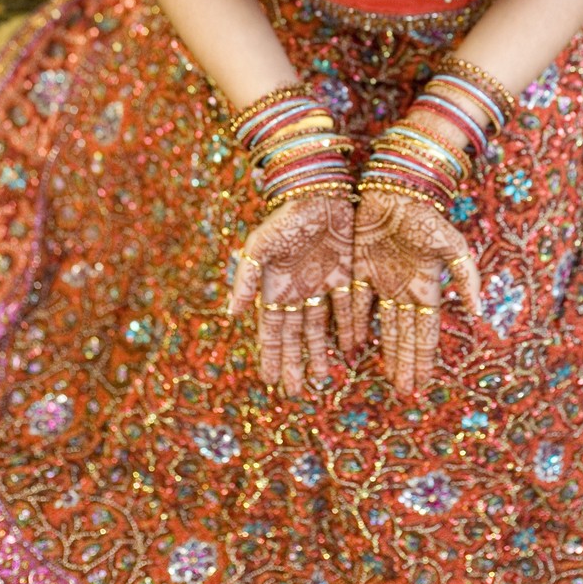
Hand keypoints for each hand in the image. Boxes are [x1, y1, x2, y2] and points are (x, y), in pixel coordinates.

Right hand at [228, 194, 355, 393]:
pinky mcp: (346, 273)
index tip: (271, 382)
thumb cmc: (285, 217)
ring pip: (322, 326)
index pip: (272, 330)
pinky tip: (351, 350)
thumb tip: (231, 314)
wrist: (320, 191)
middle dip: (295, 362)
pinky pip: (348, 308)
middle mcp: (298, 289)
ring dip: (321, 351)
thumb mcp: (260, 247)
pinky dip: (348, 328)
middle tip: (298, 391)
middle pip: (296, 334)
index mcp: (275, 286)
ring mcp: (322, 283)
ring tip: (324, 378)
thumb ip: (246, 279)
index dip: (271, 355)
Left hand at [352, 189, 481, 393]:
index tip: (423, 384)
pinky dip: (354, 326)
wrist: (397, 188)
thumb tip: (477, 314)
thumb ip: (466, 278)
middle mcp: (403, 289)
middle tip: (406, 392)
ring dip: (384, 352)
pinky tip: (352, 348)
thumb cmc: (427, 216)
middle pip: (405, 336)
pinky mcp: (359, 269)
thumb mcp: (453, 246)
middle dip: (406, 364)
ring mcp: (381, 281)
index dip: (424, 359)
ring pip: (382, 325)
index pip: (425, 332)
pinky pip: (356, 305)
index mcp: (426, 286)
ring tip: (385, 377)